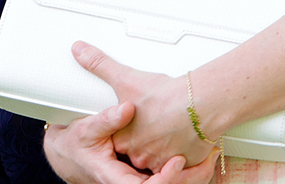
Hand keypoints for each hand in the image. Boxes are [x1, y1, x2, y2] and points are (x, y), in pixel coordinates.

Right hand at [45, 102, 217, 183]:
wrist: (72, 156)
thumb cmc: (79, 144)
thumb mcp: (88, 129)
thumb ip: (107, 118)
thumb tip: (127, 108)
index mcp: (117, 178)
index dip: (165, 178)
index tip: (178, 160)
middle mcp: (131, 183)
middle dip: (192, 176)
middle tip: (211, 155)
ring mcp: (140, 178)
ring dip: (194, 173)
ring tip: (213, 152)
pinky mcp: (146, 174)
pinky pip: (169, 178)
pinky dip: (188, 169)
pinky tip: (202, 154)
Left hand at [71, 42, 215, 172]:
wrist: (196, 105)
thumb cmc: (163, 96)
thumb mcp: (124, 77)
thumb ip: (99, 64)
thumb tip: (79, 50)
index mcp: (125, 140)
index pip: (118, 139)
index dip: (127, 127)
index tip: (135, 118)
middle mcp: (141, 155)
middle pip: (139, 149)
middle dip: (147, 136)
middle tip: (155, 120)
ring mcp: (163, 161)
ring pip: (160, 156)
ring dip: (165, 144)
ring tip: (172, 125)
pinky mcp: (185, 163)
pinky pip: (182, 162)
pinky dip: (184, 149)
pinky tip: (186, 134)